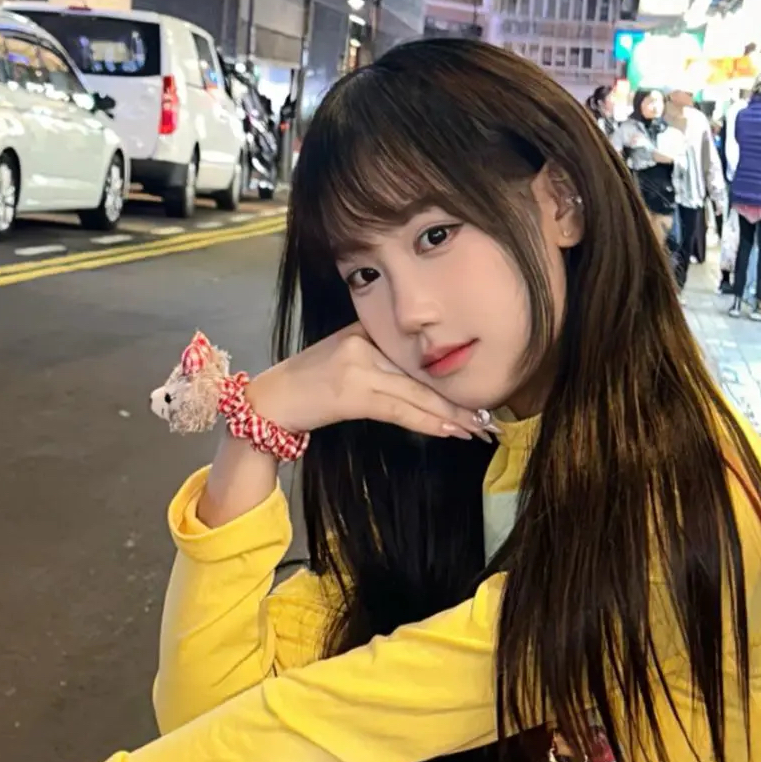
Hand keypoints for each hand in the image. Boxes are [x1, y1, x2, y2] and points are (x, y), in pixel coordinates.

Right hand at [247, 327, 489, 444]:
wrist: (270, 399)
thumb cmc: (309, 382)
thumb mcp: (347, 357)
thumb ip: (381, 359)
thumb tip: (428, 379)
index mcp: (367, 330)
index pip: (418, 356)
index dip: (450, 376)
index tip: (478, 394)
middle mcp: (366, 343)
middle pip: (423, 375)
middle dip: (459, 400)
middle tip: (490, 419)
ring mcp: (359, 367)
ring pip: (417, 394)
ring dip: (451, 416)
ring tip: (479, 429)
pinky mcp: (352, 393)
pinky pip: (399, 409)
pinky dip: (428, 422)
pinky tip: (451, 431)